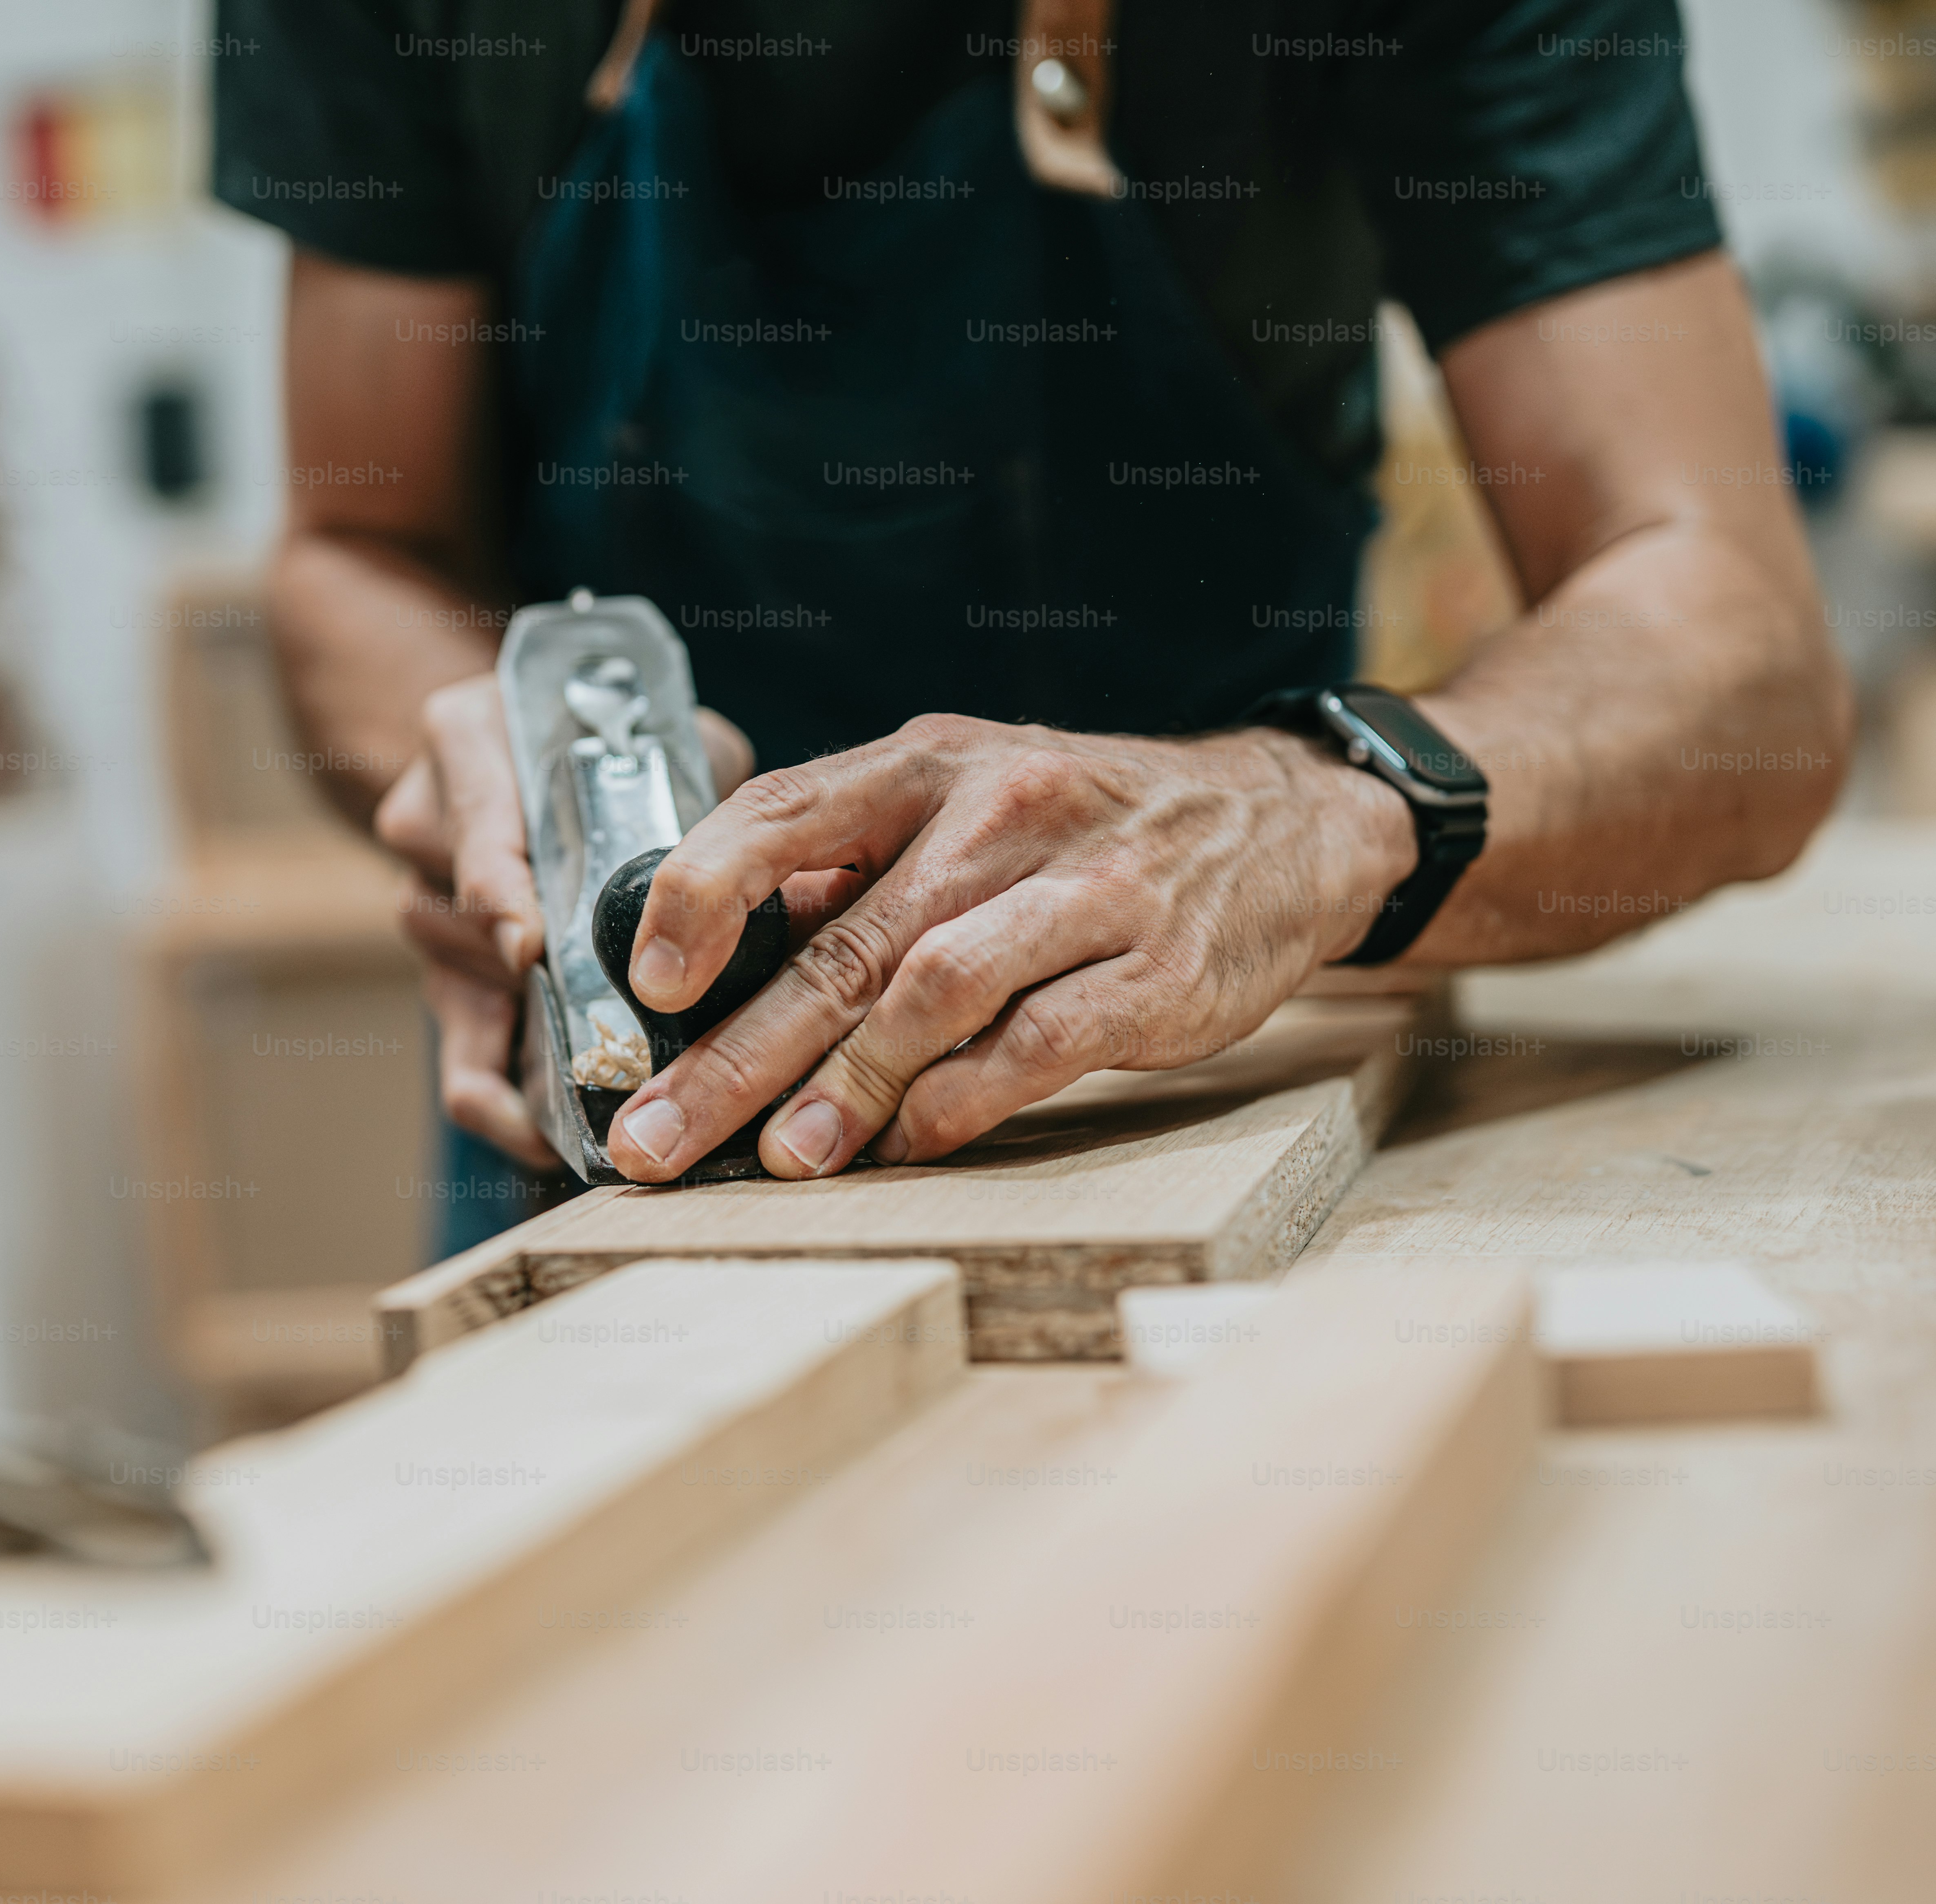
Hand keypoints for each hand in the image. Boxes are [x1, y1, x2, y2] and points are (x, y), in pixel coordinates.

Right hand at [375, 672, 755, 1169]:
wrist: (541, 751)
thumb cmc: (621, 740)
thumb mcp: (661, 730)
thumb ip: (691, 776)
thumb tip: (739, 876)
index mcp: (468, 740)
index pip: (473, 819)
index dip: (497, 887)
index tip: (528, 944)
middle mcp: (426, 825)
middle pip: (460, 914)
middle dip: (538, 973)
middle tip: (608, 1019)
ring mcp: (427, 908)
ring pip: (460, 985)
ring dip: (537, 1024)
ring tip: (618, 1070)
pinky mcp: (450, 987)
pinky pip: (460, 1067)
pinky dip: (505, 1110)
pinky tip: (557, 1140)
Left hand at [603, 714, 1420, 1181]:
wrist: (1285, 823)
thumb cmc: (1088, 825)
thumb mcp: (968, 794)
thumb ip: (856, 861)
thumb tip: (725, 948)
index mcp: (931, 763)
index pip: (784, 814)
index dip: (702, 897)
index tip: (650, 987)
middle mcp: (1002, 812)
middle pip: (843, 944)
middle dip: (736, 1055)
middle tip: (658, 1138)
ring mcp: (1086, 891)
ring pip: (933, 994)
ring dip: (844, 1090)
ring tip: (780, 1161)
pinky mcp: (1156, 973)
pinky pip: (1034, 1045)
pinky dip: (957, 1103)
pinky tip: (904, 1146)